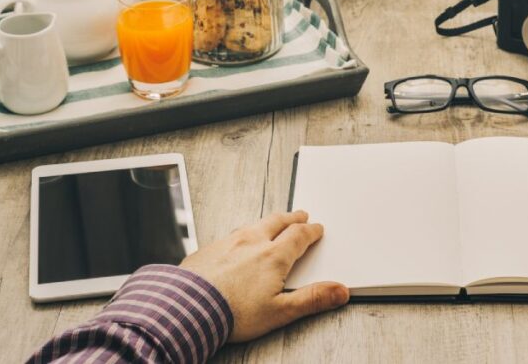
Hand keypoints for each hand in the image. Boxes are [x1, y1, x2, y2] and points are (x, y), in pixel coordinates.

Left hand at [179, 210, 348, 341]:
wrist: (187, 308)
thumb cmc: (231, 313)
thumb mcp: (280, 312)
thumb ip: (312, 299)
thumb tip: (339, 291)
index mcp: (273, 256)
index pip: (299, 235)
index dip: (311, 231)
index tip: (316, 228)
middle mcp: (252, 242)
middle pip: (277, 222)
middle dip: (291, 218)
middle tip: (300, 215)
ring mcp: (228, 243)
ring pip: (253, 224)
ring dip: (267, 222)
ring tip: (272, 223)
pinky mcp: (208, 249)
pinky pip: (231, 234)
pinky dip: (243, 233)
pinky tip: (238, 242)